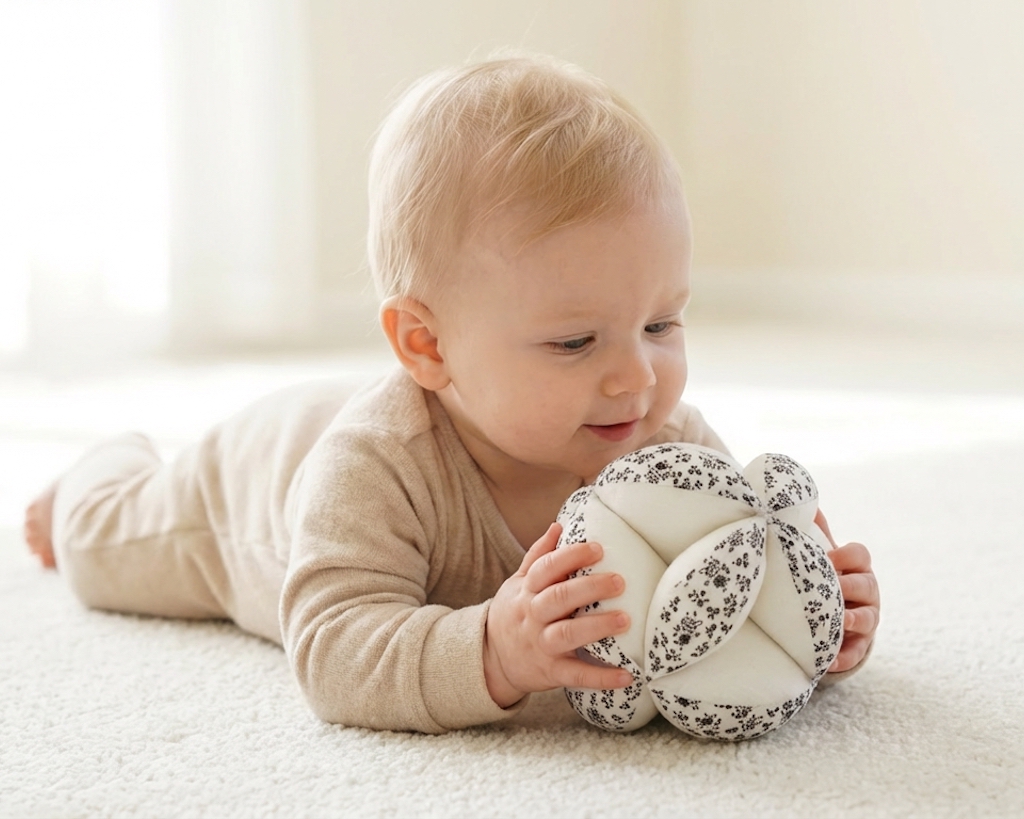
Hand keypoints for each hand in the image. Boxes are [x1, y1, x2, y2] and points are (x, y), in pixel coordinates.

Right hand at [484, 522, 633, 706]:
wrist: (490, 660)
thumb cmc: (512, 614)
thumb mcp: (516, 584)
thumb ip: (537, 557)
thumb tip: (559, 526)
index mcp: (527, 591)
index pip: (546, 568)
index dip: (571, 556)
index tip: (597, 548)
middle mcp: (533, 616)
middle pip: (559, 598)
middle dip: (589, 588)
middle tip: (619, 581)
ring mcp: (541, 645)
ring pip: (567, 635)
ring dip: (597, 627)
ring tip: (625, 619)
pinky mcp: (551, 672)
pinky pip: (577, 675)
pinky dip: (601, 677)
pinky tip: (626, 675)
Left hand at [815, 509, 879, 672]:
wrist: (830, 616)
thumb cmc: (825, 578)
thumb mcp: (822, 555)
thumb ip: (814, 531)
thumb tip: (799, 499)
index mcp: (856, 567)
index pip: (861, 555)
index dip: (847, 555)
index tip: (829, 558)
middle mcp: (866, 592)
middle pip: (867, 585)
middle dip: (851, 585)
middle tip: (833, 587)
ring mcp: (866, 619)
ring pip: (868, 618)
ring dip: (854, 619)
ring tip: (839, 621)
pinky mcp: (857, 645)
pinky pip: (855, 653)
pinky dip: (844, 656)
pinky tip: (829, 660)